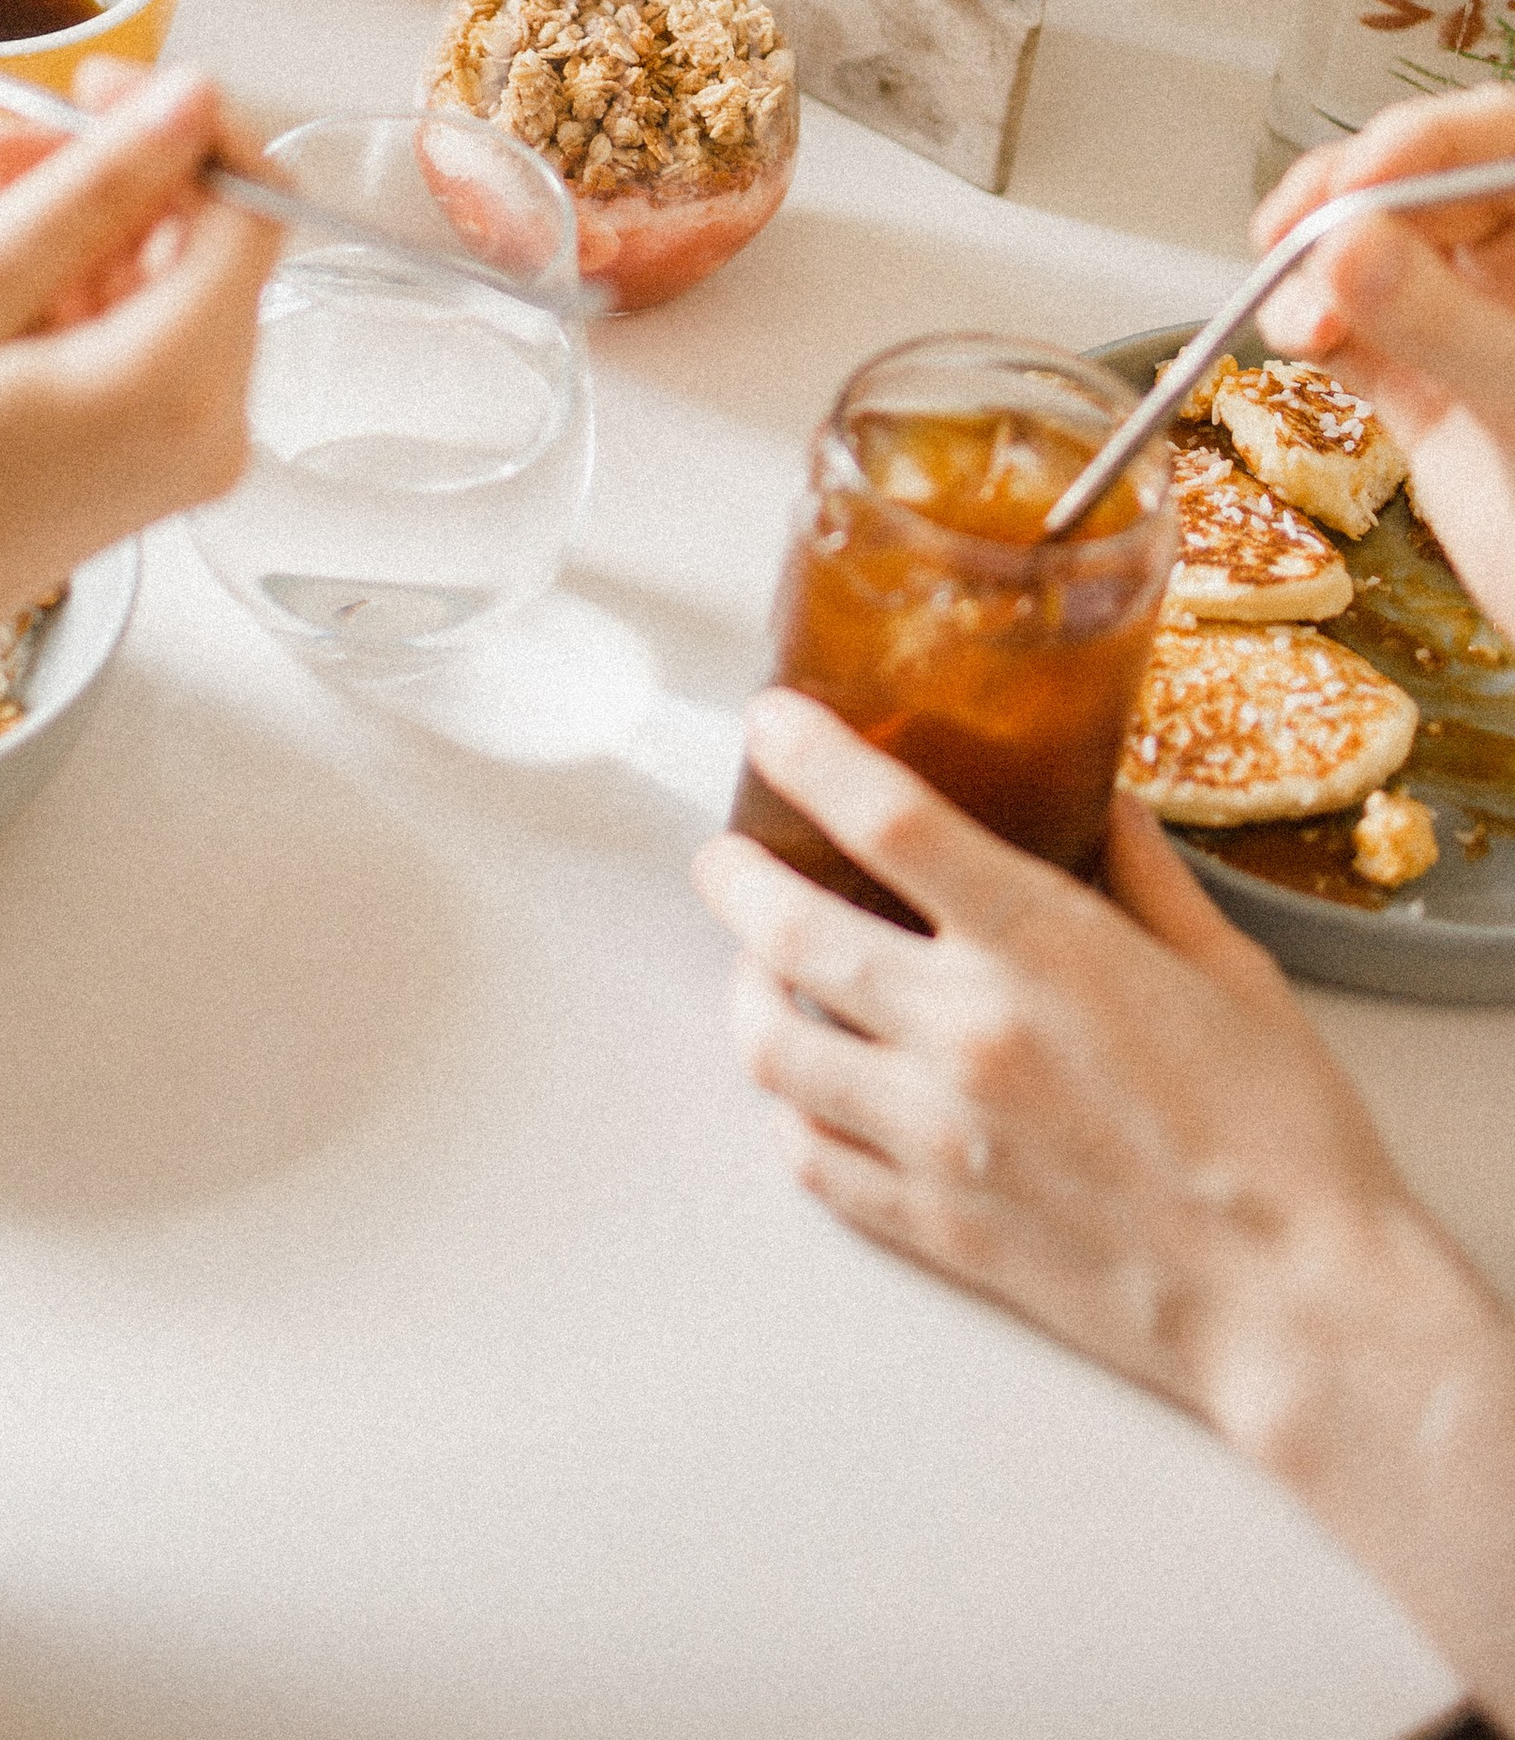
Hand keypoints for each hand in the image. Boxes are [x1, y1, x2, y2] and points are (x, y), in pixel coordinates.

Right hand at [0, 65, 278, 676]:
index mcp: (180, 379)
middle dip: (86, 178)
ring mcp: (173, 455)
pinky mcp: (132, 469)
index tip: (83, 84)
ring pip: (144, 286)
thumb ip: (89, 188)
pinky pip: (117, 346)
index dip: (177, 121)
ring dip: (45, 236)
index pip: (252, 198)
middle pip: (192, 240)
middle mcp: (207, 424)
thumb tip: (190, 100)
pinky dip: (42, 300)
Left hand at [691, 691, 1419, 1441]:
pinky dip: (791, 1110)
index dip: (808, 755)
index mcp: (1041, 950)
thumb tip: (1099, 802)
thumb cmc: (1283, 1138)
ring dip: (746, 992)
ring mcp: (937, 1135)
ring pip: (772, 1046)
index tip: (773, 723)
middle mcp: (967, 1034)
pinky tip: (813, 1086)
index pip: (883, 819)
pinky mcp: (934, 1224)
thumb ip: (1144, 873)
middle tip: (729, 855)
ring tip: (756, 968)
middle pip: (786, 928)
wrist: (1300, 1306)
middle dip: (736, 875)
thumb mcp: (1230, 968)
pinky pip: (811, 1157)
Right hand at [1254, 86, 1514, 636]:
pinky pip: (1352, 325)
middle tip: (1299, 240)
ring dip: (1316, 269)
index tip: (1366, 174)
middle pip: (1425, 188)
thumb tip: (1347, 245)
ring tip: (1298, 317)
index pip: (1505, 145)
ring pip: (1376, 251)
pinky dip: (1310, 321)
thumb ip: (1443, 325)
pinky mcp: (1427, 388)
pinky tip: (1297, 336)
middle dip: (1353, 210)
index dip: (1433, 141)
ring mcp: (1476, 329)